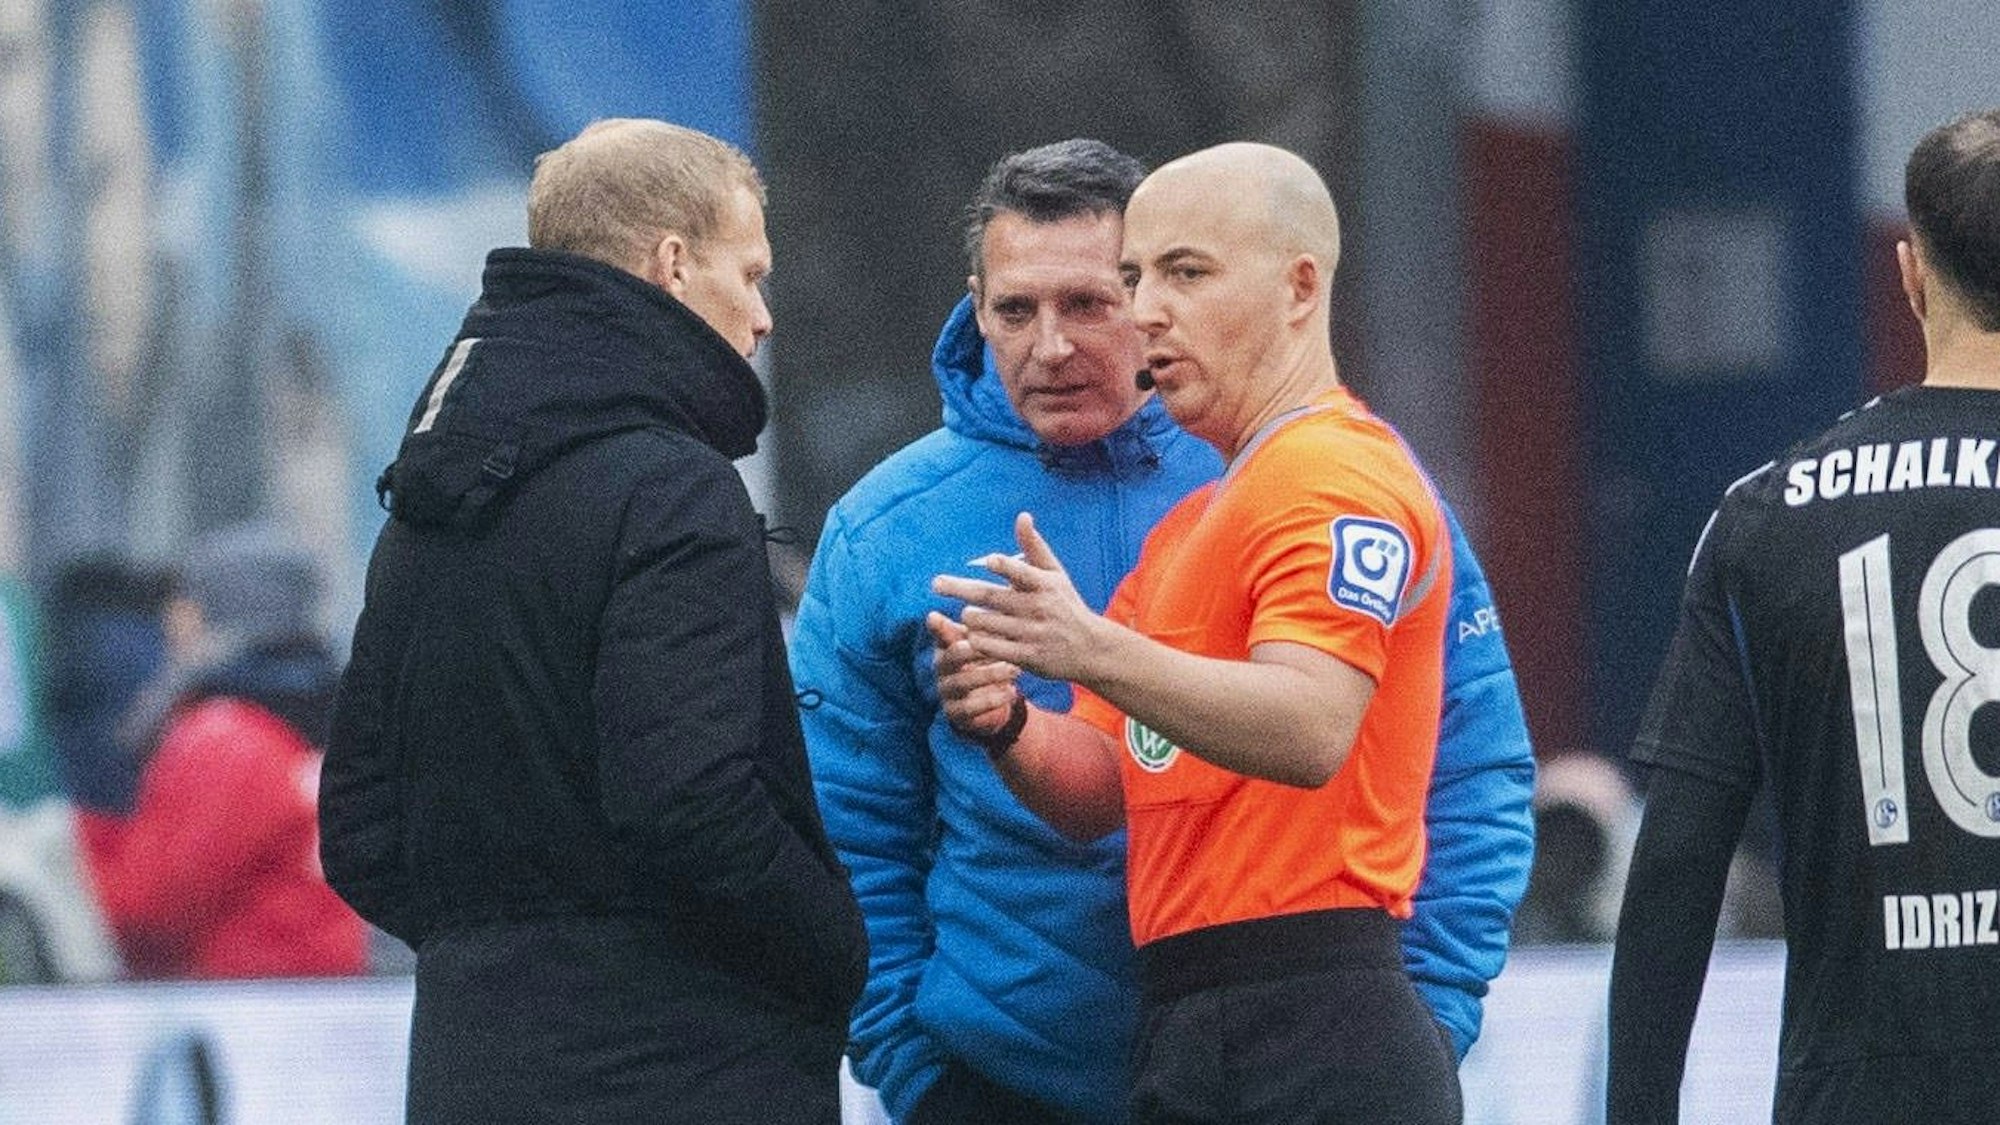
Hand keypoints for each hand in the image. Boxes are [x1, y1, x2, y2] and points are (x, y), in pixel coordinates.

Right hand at [926, 611, 1019, 736]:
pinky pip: (971, 708)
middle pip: (950, 657)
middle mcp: (942, 668)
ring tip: (1014, 669)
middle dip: (972, 650)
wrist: (989, 701)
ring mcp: (947, 691)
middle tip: (993, 644)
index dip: (941, 626)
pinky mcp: (956, 714)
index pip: (941, 633)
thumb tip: (1001, 575)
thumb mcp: (986, 638)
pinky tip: (1012, 692)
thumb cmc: (989, 658)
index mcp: (947, 645)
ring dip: (989, 675)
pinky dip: (992, 700)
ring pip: (963, 683)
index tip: (939, 615)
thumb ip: (987, 615)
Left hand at [930, 512, 1102, 683]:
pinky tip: (972, 636)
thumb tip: (1022, 516)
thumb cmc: (1065, 605)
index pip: (1023, 573)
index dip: (1007, 566)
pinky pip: (991, 648)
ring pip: (986, 623)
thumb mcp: (1054, 575)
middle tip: (936, 583)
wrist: (1089, 649)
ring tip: (967, 612)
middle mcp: (1038, 608)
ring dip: (970, 616)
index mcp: (1044, 585)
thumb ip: (1034, 547)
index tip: (990, 560)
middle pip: (991, 597)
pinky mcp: (1027, 657)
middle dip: (960, 588)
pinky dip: (977, 641)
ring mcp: (1032, 634)